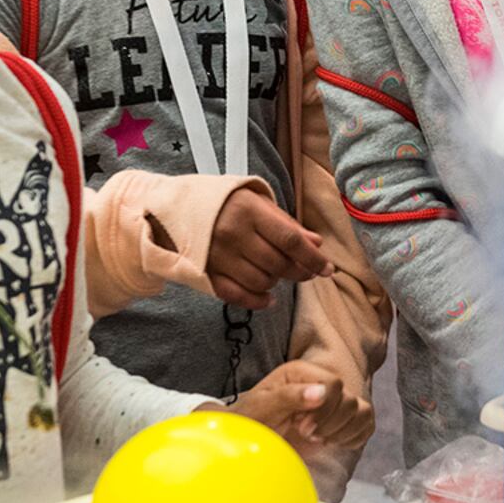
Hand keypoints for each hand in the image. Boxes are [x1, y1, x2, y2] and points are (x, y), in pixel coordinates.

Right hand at [207, 190, 333, 310]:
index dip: (313, 258)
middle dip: (299, 271)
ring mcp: (218, 257)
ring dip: (276, 281)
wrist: (175, 208)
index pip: (290, 240)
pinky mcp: (206, 274)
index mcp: (248, 211)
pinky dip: (257, 300)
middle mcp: (233, 235)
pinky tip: (268, 297)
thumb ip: (286, 223)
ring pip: (261, 282)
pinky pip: (238, 296)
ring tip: (277, 272)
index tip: (328, 269)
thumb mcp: (256, 201)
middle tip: (308, 271)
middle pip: (278, 264)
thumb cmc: (223, 202)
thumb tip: (315, 243)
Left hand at [227, 359, 373, 454]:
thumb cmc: (252, 422)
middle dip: (329, 423)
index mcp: (303, 373)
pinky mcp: (343, 420)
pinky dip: (352, 438)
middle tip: (304, 432)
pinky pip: (366, 425)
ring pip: (362, 412)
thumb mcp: (261, 408)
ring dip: (341, 431)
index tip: (302, 427)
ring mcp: (334, 401)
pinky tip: (330, 442)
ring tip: (317, 438)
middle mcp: (321, 383)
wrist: (252, 440)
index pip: (334, 384)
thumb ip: (289, 396)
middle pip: (350, 400)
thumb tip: (320, 392)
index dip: (323, 409)